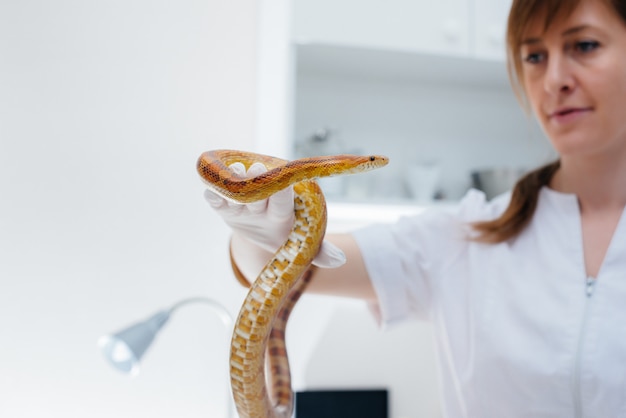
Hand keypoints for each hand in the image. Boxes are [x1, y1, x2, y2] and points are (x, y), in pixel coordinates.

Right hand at [204, 162, 345, 267]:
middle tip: (252, 169)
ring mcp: (244, 204)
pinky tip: (209, 194)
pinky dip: (214, 199)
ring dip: (234, 185)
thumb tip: (340, 260)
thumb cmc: (291, 235)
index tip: (283, 184)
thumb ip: (320, 251)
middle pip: (259, 192)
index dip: (282, 192)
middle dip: (256, 181)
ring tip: (231, 175)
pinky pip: (219, 204)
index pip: (284, 199)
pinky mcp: (227, 209)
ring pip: (238, 195)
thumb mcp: (303, 244)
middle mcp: (264, 202)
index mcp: (284, 209)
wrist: (267, 234)